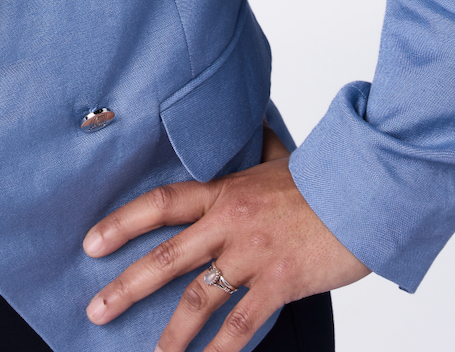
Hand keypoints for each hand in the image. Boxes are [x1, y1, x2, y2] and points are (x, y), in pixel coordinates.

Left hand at [82, 124, 369, 350]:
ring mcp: (252, 254)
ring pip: (198, 297)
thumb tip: (253, 126)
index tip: (91, 243)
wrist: (363, 193)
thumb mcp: (280, 159)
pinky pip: (242, 323)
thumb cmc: (322, 179)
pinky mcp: (279, 281)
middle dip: (126, 286)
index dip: (122, 223)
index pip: (160, 204)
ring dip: (169, 332)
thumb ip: (258, 149)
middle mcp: (229, 223)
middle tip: (95, 309)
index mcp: (224, 192)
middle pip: (166, 256)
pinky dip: (220, 349)